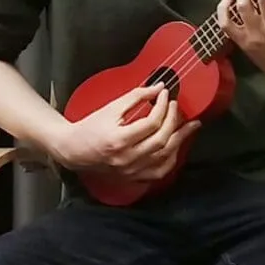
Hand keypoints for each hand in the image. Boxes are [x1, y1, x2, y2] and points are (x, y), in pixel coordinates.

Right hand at [47, 85, 199, 180]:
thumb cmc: (90, 127)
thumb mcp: (110, 108)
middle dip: (174, 120)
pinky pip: (159, 171)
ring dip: (180, 139)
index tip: (165, 94)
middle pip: (161, 140)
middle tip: (176, 106)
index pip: (150, 123)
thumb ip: (135, 97)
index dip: (162, 106)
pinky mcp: (133, 176)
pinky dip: (172, 158)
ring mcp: (131, 170)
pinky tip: (178, 145)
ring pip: (164, 157)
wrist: (74, 151)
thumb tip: (158, 88)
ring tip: (191, 125)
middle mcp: (127, 158)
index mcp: (119, 139)